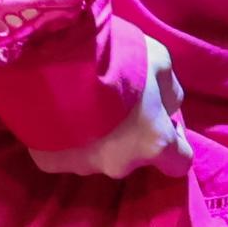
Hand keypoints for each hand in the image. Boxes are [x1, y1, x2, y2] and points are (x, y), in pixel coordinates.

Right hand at [34, 35, 189, 181]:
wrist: (52, 59)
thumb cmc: (116, 59)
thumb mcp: (160, 61)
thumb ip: (170, 92)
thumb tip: (166, 108)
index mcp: (153, 144)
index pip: (178, 163)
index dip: (174, 142)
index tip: (162, 121)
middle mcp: (120, 165)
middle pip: (133, 157)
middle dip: (130, 136)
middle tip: (116, 104)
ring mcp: (82, 167)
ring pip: (98, 156)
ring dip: (97, 137)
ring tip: (83, 105)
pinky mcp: (48, 163)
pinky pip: (64, 152)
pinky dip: (65, 138)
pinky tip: (58, 112)